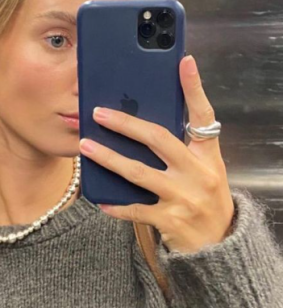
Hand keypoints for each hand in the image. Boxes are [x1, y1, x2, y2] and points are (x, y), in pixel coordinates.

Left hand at [79, 55, 235, 253]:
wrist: (220, 246)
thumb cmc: (206, 200)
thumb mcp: (205, 170)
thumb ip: (183, 148)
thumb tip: (144, 124)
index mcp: (207, 156)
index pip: (203, 115)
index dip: (194, 88)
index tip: (184, 62)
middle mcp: (198, 173)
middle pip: (158, 139)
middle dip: (126, 124)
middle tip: (99, 113)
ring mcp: (184, 197)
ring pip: (138, 172)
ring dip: (109, 158)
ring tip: (86, 146)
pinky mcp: (170, 220)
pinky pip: (135, 209)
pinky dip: (115, 203)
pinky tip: (98, 198)